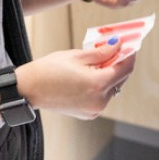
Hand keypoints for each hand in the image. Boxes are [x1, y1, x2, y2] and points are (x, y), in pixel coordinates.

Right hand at [16, 43, 135, 119]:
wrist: (29, 90)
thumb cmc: (48, 70)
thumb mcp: (76, 56)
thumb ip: (100, 52)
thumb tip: (117, 46)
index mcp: (98, 84)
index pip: (124, 68)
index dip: (129, 55)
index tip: (129, 45)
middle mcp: (100, 100)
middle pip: (120, 79)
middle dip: (119, 63)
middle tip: (113, 50)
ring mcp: (95, 109)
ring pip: (111, 89)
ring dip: (109, 75)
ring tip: (96, 62)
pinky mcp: (88, 114)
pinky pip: (101, 97)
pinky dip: (100, 86)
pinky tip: (88, 76)